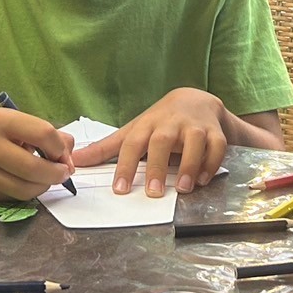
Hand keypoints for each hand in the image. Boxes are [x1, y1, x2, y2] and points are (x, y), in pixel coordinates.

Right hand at [0, 107, 74, 201]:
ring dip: (41, 186)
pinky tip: (21, 181)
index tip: (62, 153)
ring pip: (23, 190)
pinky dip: (22, 192)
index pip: (43, 134)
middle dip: (56, 173)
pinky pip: (8, 198)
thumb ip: (45, 134)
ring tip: (44, 178)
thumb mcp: (14, 119)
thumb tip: (69, 155)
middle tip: (63, 173)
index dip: (60, 147)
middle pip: (34, 168)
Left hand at [70, 88, 227, 196]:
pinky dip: (211, 162)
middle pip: (162, 140)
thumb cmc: (161, 121)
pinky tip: (203, 179)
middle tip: (153, 192)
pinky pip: (217, 146)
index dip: (125, 166)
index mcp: (147, 125)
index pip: (132, 144)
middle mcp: (170, 123)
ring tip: (183, 188)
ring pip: (194, 141)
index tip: (120, 189)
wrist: (196, 100)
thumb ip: (106, 148)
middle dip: (158, 166)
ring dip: (190, 165)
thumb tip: (76, 161)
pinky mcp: (215, 131)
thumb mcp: (134, 130)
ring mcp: (194, 126)